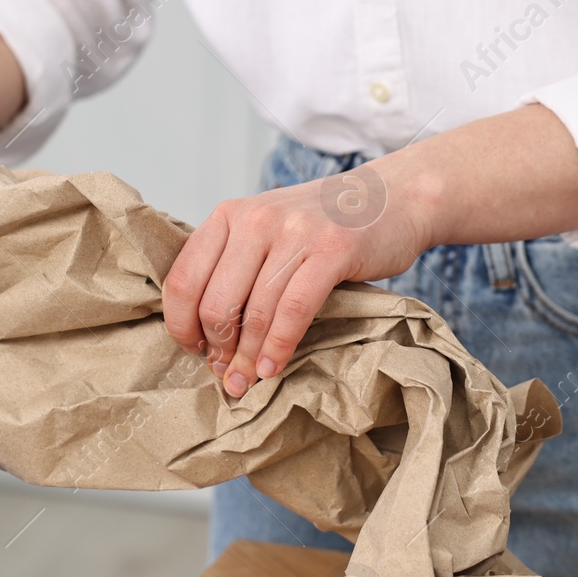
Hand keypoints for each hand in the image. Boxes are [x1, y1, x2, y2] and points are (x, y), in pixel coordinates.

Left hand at [162, 167, 435, 396]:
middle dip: (218, 348)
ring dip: (248, 357)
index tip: (195, 350)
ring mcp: (295, 232)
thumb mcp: (268, 230)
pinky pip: (294, 309)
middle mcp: (255, 219)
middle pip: (216, 302)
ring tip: (247, 381)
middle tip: (227, 373)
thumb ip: (235, 266)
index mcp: (229, 215)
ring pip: (255, 310)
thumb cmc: (325, 225)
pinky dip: (279, 345)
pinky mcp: (333, 249)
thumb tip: (206, 334)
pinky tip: (273, 367)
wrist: (395, 195)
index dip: (182, 325)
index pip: (183, 279)